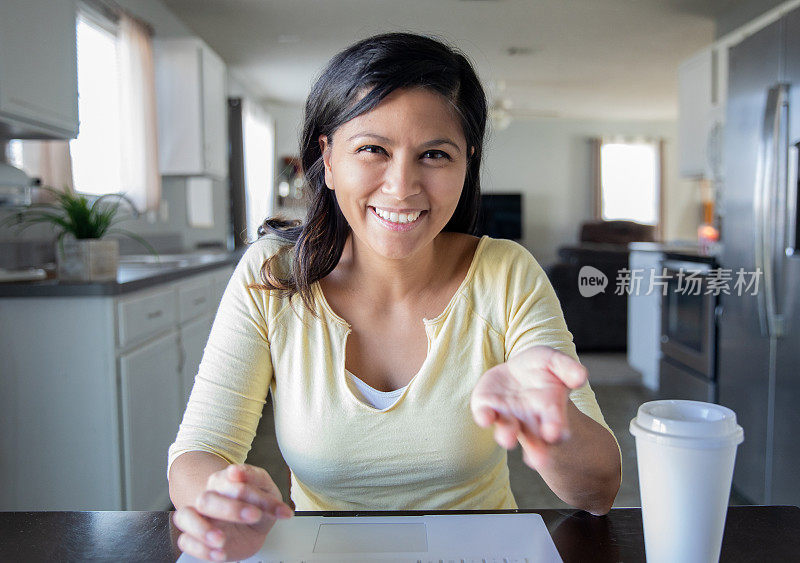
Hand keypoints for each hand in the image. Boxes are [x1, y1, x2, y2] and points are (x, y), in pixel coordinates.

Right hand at [173, 464, 293, 561]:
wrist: (254, 530)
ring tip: (221, 540)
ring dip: (202, 529)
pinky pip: (186, 541)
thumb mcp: (267, 491)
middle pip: (205, 499)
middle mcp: (208, 498)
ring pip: (184, 517)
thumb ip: (256, 479)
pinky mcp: (195, 538)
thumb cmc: (258, 506)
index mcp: (223, 481)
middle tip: (254, 516)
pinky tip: (220, 553)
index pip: (226, 480)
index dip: (244, 491)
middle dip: (230, 509)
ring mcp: (199, 518)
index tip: (260, 504)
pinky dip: (201, 549)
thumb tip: (236, 471)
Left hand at [470, 346, 587, 469]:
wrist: (515, 369)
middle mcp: (529, 420)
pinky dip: (485, 417)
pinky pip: (485, 416)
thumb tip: (581, 377)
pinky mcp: (487, 407)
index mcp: (551, 411)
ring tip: (508, 439)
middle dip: (537, 450)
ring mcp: (507, 416)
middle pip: (535, 440)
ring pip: (508, 432)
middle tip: (540, 459)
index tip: (556, 434)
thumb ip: (568, 368)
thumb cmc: (540, 368)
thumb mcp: (555, 362)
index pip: (557, 427)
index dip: (557, 430)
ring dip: (507, 436)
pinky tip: (486, 417)